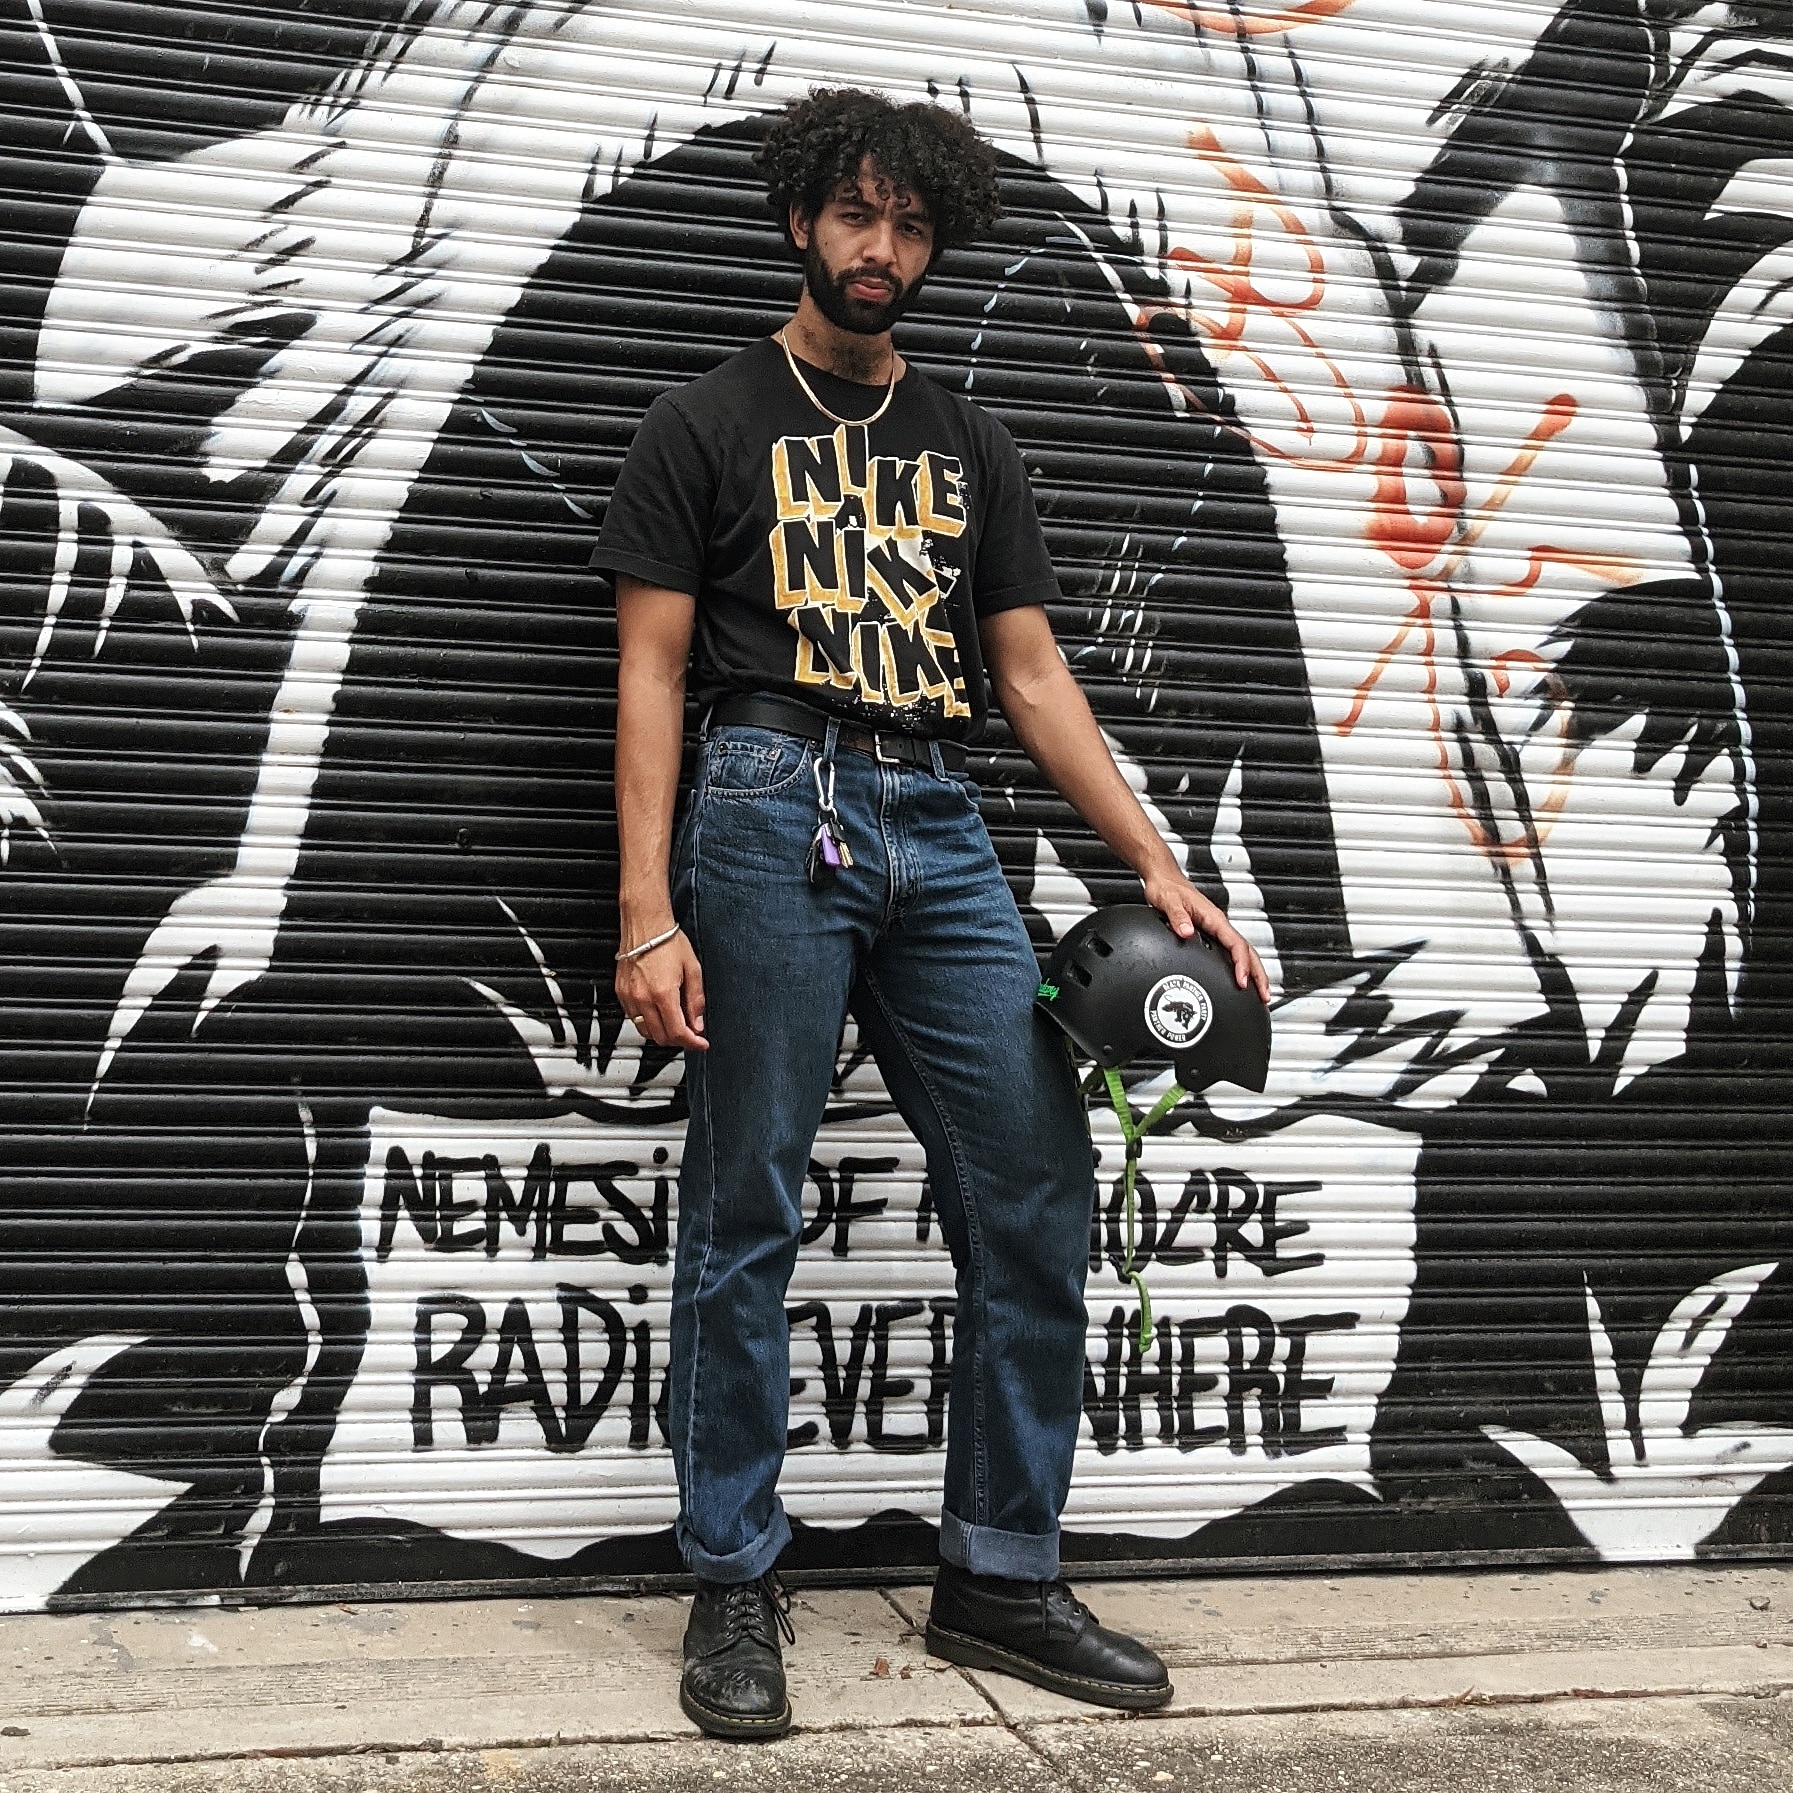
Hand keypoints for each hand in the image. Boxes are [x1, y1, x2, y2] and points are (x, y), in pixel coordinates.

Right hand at [615, 926, 706, 1051]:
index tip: (700, 1044)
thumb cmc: (668, 941)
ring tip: (675, 1023)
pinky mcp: (620, 992)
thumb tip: (698, 1023)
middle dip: (678, 1040)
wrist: (645, 924)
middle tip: (691, 1034)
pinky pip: (633, 1018)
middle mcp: (643, 998)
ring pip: (644, 1031)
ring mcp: (629, 996)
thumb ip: (696, 1001)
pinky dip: (647, 1022)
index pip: (678, 1032)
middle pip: (660, 1037)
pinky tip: (658, 1013)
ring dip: (662, 1033)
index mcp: (663, 993)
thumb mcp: (693, 970)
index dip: (692, 1043)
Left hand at [1142, 872, 1271, 1004]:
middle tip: (1265, 995)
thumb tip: (1186, 932)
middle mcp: (1219, 924)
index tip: (1243, 981)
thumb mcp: (1169, 902)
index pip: (1236, 944)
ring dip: (1254, 972)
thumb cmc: (1167, 888)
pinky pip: (1232, 951)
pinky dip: (1242, 966)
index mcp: (1214, 918)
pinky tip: (1241, 977)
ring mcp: (1217, 929)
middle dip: (1258, 974)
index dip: (1241, 964)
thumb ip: (1178, 917)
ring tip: (1260, 992)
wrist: (1164, 879)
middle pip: (1248, 951)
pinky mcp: (1212, 933)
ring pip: (1243, 952)